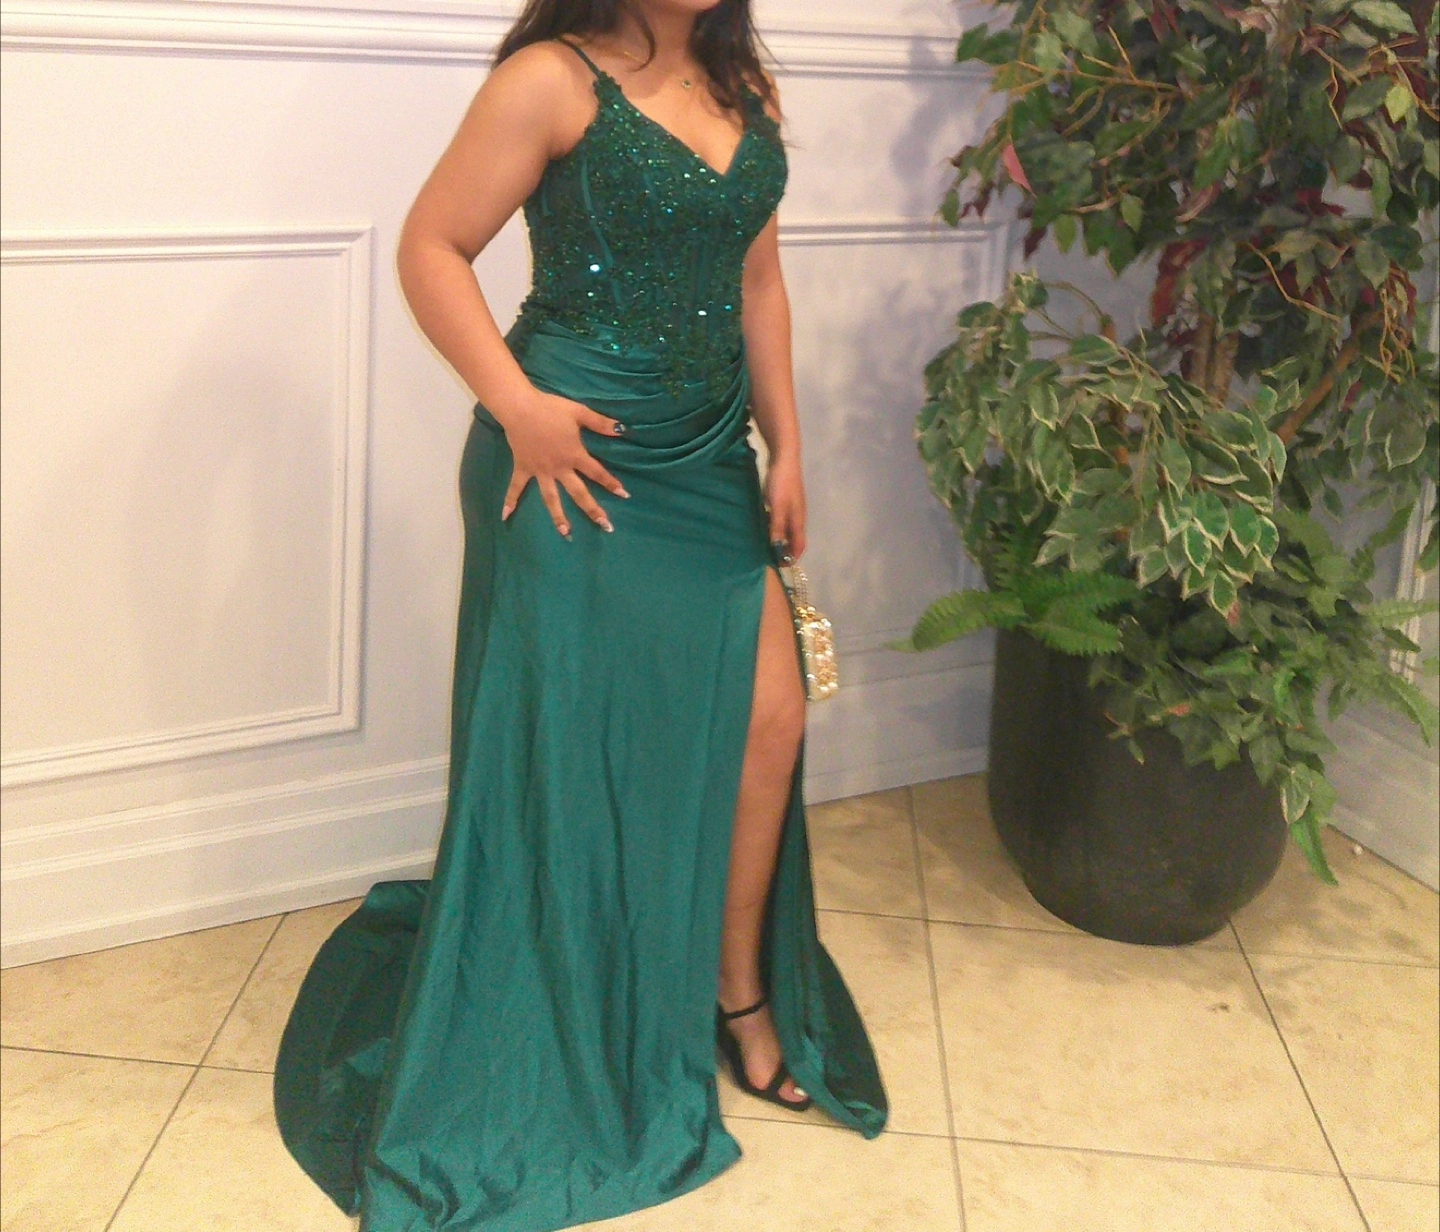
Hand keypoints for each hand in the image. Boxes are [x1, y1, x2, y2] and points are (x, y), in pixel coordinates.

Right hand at [496, 387, 628, 536]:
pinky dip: (510, 501)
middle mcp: (559, 468)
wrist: (520, 408)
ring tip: (565, 533)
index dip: (611, 483)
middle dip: (592, 510)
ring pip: (551, 498)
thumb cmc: (551, 409)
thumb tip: (623, 429)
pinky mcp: (523, 468)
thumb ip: (600, 423)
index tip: (624, 495)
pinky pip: (516, 487)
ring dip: (558, 517)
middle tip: (605, 526)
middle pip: (578, 493)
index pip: (597, 472)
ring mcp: (540, 471)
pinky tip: (505, 516)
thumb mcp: (580, 412)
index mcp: (574, 455)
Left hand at [764, 451, 806, 560]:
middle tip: (771, 558)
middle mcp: (797, 516)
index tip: (781, 567)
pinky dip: (776, 527)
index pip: (800, 545)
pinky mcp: (785, 500)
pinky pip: (782, 520)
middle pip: (794, 539)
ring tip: (766, 546)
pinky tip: (765, 526)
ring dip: (780, 539)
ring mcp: (792, 507)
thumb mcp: (777, 507)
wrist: (784, 458)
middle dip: (786, 550)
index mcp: (798, 520)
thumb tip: (777, 547)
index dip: (792, 558)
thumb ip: (777, 527)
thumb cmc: (781, 483)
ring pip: (788, 529)